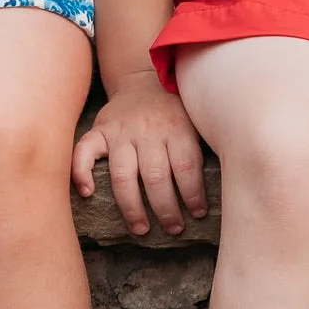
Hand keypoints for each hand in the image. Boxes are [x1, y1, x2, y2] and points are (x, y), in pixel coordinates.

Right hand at [73, 75, 208, 236]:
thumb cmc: (175, 110)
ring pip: (124, 174)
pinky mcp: (100, 130)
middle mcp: (148, 130)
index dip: (193, 195)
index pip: (187, 168)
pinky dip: (81, 173)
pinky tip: (87, 194)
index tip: (198, 214)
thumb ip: (201, 147)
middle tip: (173, 229)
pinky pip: (84, 152)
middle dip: (166, 209)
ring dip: (132, 207)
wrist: (143, 80)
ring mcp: (121, 131)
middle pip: (156, 177)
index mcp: (176, 129)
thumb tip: (226, 183)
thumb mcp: (195, 120)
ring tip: (141, 228)